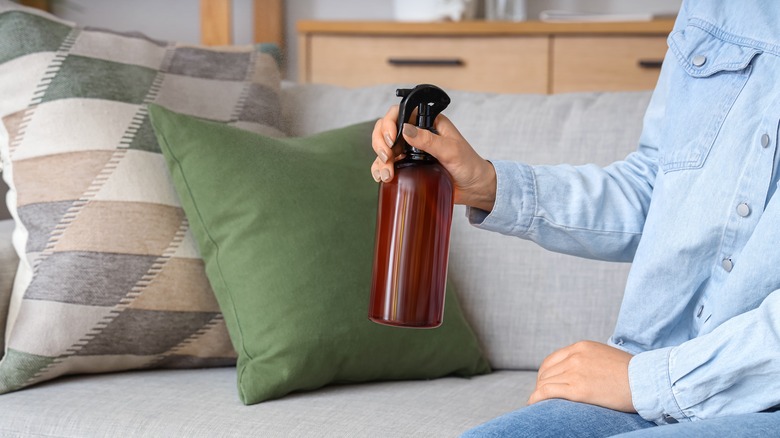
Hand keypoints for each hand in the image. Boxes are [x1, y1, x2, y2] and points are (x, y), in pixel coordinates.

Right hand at [370, 105, 496, 211]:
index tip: (391, 139)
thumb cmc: (469, 165)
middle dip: (380, 142)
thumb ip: (428, 140)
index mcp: (428, 122)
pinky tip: (382, 177)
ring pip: (384, 147)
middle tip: (386, 157)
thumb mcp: (451, 150)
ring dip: (379, 159)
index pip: (400, 112)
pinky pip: (387, 164)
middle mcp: (416, 134)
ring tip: (387, 174)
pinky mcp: (408, 166)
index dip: (389, 123)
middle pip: (386, 129)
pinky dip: (380, 169)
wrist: (474, 188)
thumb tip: (406, 129)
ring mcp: (410, 150)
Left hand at [528, 341, 635, 412]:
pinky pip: (546, 392)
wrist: (646, 382)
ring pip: (545, 382)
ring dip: (539, 394)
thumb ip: (589, 361)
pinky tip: (533, 404)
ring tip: (538, 404)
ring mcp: (575, 371)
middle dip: (542, 385)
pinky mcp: (577, 389)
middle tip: (542, 398)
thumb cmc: (632, 375)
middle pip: (546, 372)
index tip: (545, 385)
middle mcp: (575, 356)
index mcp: (581, 347)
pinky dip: (536, 398)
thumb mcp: (606, 357)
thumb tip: (580, 373)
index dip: (545, 375)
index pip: (552, 360)